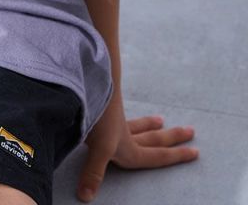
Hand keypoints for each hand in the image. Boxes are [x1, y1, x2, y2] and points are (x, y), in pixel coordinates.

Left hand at [75, 88, 198, 201]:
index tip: (195, 151)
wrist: (88, 88)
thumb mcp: (98, 150)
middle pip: (154, 137)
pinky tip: (120, 109)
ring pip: (138, 124)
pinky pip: (120, 113)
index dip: (176, 156)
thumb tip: (85, 197)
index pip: (158, 154)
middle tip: (191, 130)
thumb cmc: (96, 120)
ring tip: (160, 120)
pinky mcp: (106, 108)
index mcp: (130, 149)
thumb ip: (94, 174)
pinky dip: (126, 115)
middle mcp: (126, 135)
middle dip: (172, 136)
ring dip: (149, 124)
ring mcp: (116, 121)